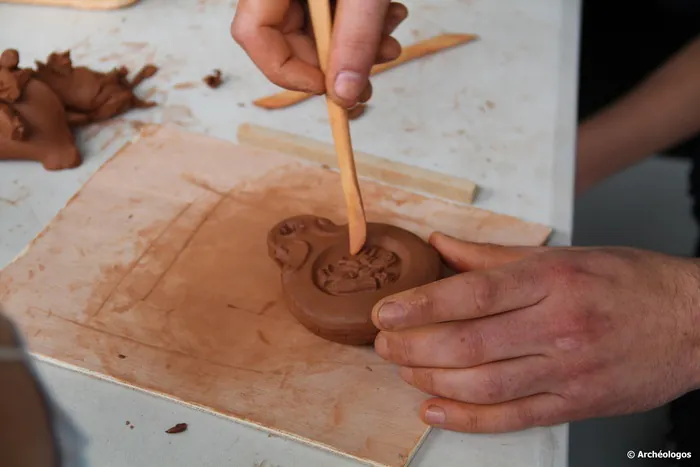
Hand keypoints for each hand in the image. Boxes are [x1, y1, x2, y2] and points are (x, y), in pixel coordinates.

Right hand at [231, 0, 407, 106]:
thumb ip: (355, 39)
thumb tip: (345, 95)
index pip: (254, 35)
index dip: (289, 72)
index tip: (330, 90)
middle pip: (288, 41)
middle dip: (337, 66)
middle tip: (369, 82)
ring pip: (316, 32)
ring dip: (357, 48)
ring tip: (389, 44)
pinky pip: (333, 15)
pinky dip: (362, 26)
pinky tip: (389, 17)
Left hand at [371, 233, 699, 432]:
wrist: (691, 322)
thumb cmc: (627, 282)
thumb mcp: (562, 255)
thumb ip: (493, 255)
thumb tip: (440, 245)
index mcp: (552, 280)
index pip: (472, 293)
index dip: (422, 304)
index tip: (386, 310)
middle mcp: (557, 327)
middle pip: (469, 344)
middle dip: (414, 346)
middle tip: (384, 342)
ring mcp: (567, 372)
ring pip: (483, 385)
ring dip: (431, 379)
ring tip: (403, 368)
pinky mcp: (575, 404)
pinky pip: (512, 419)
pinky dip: (467, 419)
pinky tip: (434, 409)